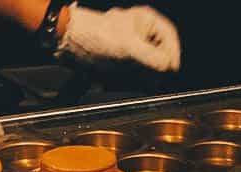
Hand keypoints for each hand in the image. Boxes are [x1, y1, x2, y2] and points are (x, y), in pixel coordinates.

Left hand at [60, 5, 180, 71]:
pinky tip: (121, 81)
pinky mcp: (121, 58)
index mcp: (147, 20)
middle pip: (160, 54)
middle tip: (152, 80)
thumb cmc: (95, 37)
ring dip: (142, 76)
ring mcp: (131, 45)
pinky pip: (133, 72)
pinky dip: (130, 79)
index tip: (170, 71)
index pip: (170, 38)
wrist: (68, 41)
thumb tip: (167, 67)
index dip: (172, 56)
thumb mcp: (129, 48)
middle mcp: (141, 32)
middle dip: (155, 69)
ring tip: (130, 79)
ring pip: (147, 65)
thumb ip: (153, 59)